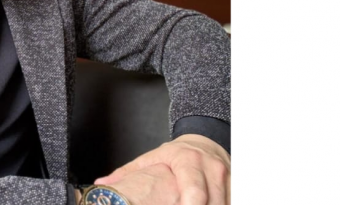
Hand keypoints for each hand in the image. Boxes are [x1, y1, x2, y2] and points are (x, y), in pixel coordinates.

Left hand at [95, 134, 230, 204]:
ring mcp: (228, 176)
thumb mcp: (150, 159)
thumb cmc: (175, 154)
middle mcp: (211, 168)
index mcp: (188, 161)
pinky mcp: (237, 184)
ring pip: (226, 204)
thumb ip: (127, 174)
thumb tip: (102, 185)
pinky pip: (235, 201)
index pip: (194, 190)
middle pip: (213, 203)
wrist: (204, 142)